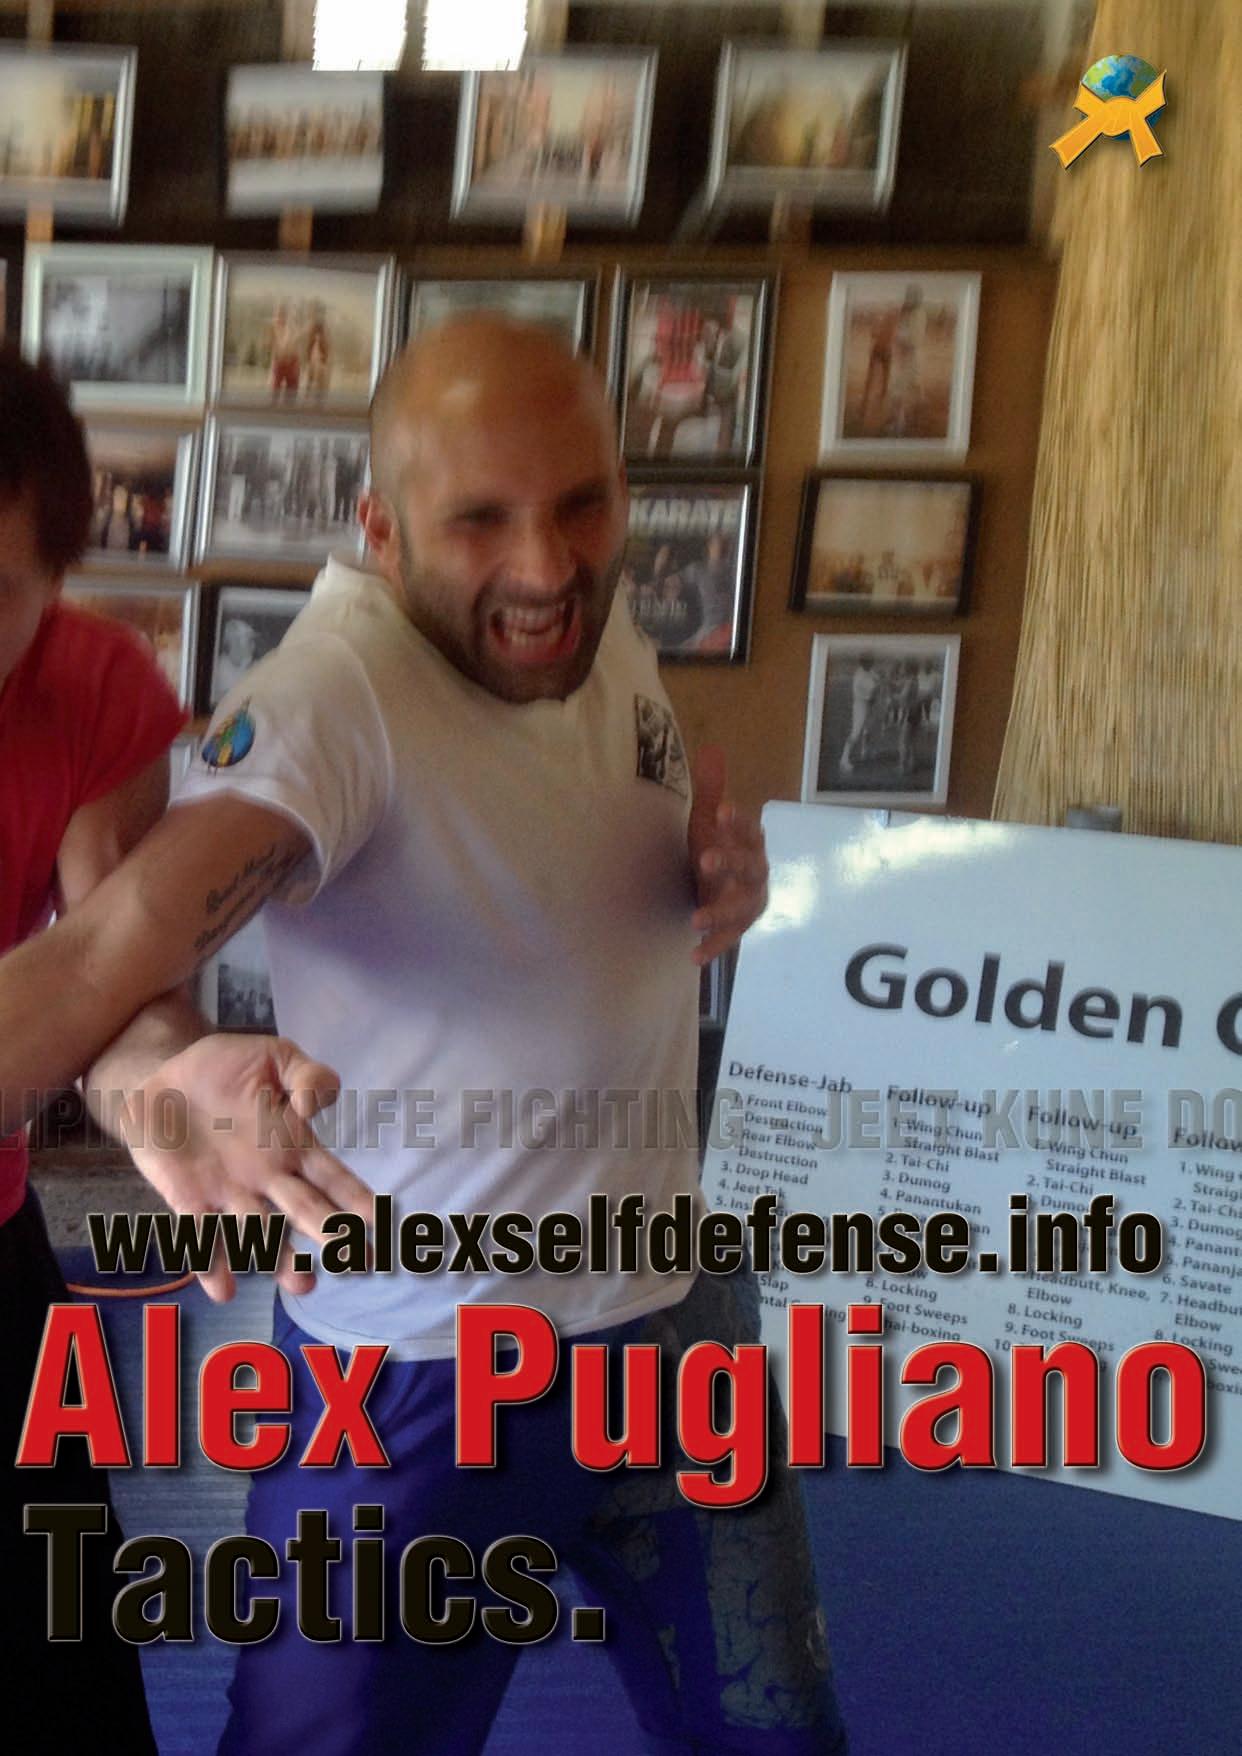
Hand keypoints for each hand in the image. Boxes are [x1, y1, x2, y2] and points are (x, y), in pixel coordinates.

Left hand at [122, 1033, 372, 1302]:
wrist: (161, 1076)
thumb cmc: (225, 1068)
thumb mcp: (276, 1057)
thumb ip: (307, 1078)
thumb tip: (312, 1111)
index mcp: (295, 1145)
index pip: (333, 1177)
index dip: (355, 1198)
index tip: (378, 1221)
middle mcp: (269, 1177)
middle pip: (305, 1212)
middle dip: (331, 1235)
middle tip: (355, 1260)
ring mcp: (230, 1192)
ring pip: (260, 1233)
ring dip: (280, 1260)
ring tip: (302, 1282)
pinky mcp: (189, 1199)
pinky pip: (202, 1236)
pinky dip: (212, 1263)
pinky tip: (223, 1288)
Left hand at [687, 745, 768, 966]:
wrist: (720, 889)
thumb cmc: (716, 848)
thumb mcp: (708, 822)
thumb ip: (711, 789)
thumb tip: (712, 749)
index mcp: (752, 845)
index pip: (750, 830)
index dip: (738, 821)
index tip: (721, 810)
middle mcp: (756, 874)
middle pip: (749, 868)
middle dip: (731, 862)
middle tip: (705, 858)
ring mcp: (749, 903)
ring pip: (741, 909)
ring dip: (720, 913)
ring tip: (695, 918)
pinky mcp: (736, 928)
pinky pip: (728, 940)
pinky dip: (712, 948)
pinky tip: (693, 956)